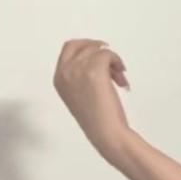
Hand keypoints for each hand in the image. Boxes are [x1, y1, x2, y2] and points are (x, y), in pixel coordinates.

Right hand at [52, 38, 131, 164]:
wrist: (106, 134)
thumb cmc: (97, 122)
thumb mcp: (80, 96)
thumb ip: (80, 78)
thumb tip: (97, 63)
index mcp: (59, 78)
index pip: (69, 49)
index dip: (86, 47)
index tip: (100, 52)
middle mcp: (65, 71)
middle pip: (82, 45)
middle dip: (98, 50)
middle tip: (112, 60)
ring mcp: (78, 69)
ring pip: (97, 50)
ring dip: (112, 61)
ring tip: (119, 78)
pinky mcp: (94, 70)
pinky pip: (107, 54)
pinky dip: (117, 62)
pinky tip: (122, 79)